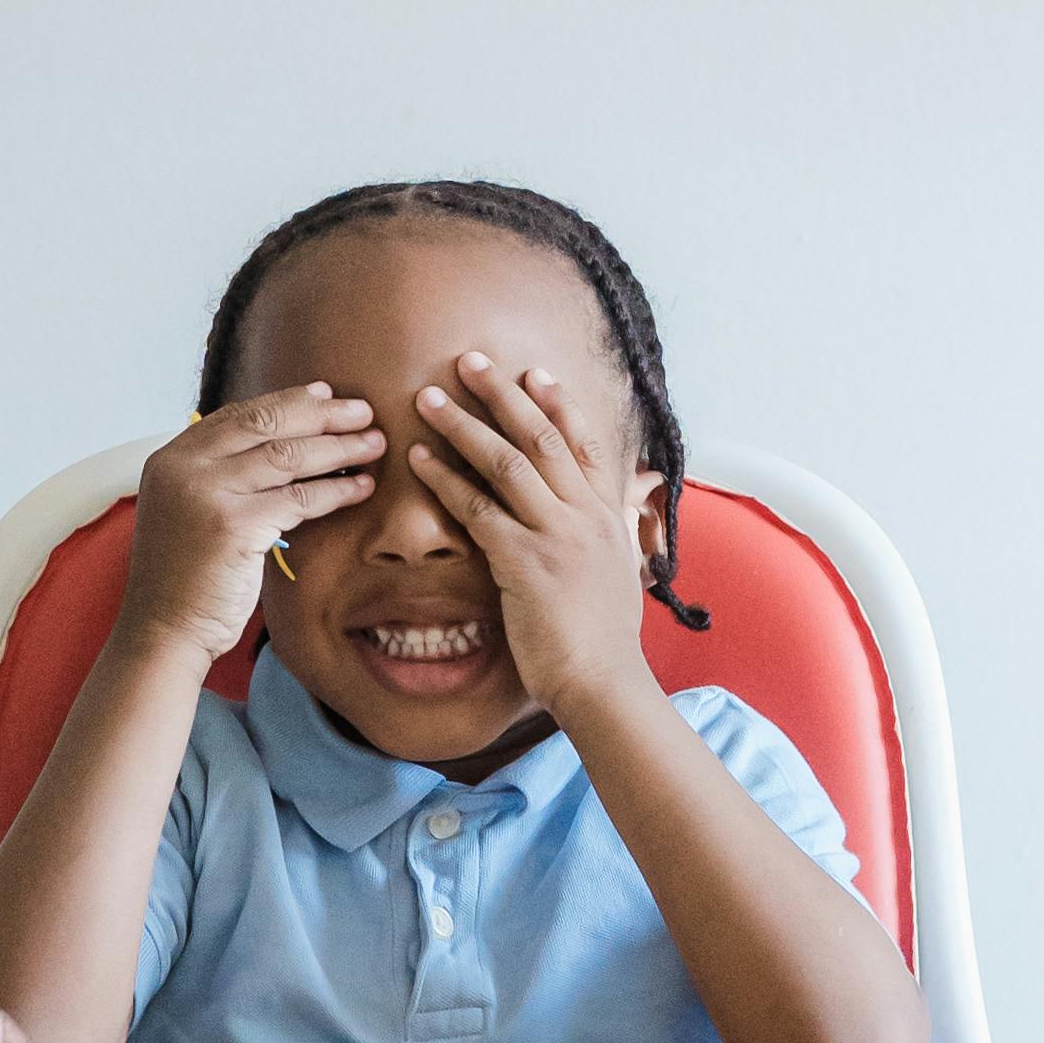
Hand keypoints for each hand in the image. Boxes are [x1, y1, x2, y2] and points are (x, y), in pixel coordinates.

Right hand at [123, 379, 386, 661]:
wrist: (163, 631)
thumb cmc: (183, 578)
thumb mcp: (187, 510)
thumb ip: (218, 475)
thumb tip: (276, 444)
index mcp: (170, 458)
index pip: (237, 414)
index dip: (285, 401)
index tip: (323, 394)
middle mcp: (185, 468)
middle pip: (265, 423)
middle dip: (320, 414)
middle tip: (362, 409)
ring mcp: (207, 494)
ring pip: (287, 456)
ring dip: (338, 447)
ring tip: (374, 443)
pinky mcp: (234, 526)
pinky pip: (299, 499)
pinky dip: (336, 491)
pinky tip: (362, 488)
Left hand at [405, 356, 656, 729]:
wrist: (603, 681)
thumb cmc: (606, 636)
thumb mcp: (623, 570)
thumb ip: (619, 529)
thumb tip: (625, 501)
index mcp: (608, 515)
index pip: (584, 443)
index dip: (558, 404)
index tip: (533, 372)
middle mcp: (584, 515)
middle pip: (541, 437)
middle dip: (502, 395)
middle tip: (469, 360)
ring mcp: (555, 535)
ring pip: (506, 463)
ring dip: (463, 425)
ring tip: (428, 397)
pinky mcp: (523, 562)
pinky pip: (478, 508)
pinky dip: (445, 479)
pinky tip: (418, 460)